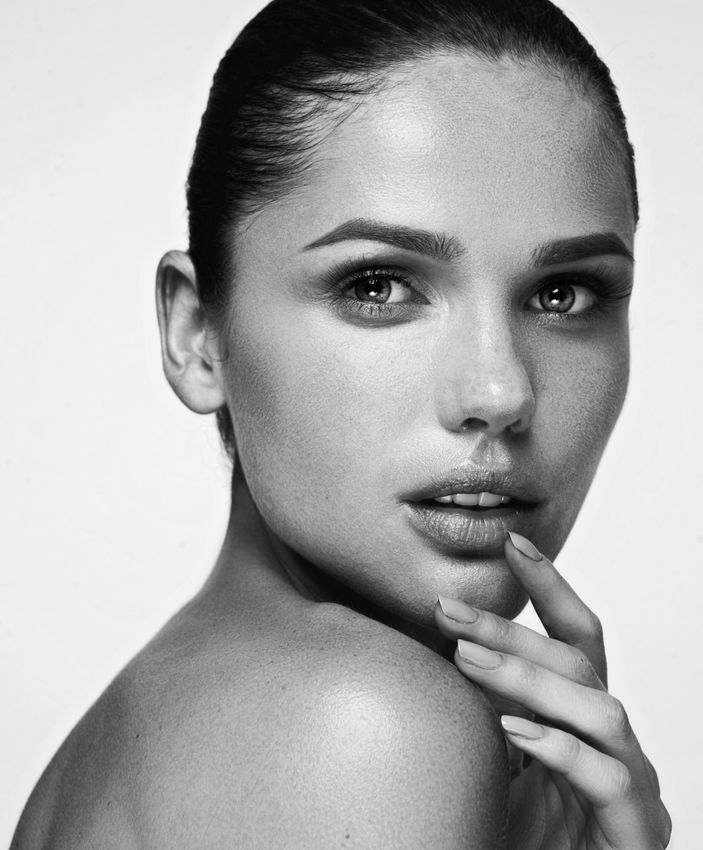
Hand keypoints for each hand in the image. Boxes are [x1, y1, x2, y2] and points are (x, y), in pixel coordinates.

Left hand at [435, 532, 670, 848]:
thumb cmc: (520, 833)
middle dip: (511, 630)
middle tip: (448, 610)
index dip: (551, 587)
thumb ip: (480, 706)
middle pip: (576, 663)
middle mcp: (612, 742)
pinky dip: (559, 748)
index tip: (513, 545)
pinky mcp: (635, 830)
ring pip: (597, 708)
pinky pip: (607, 778)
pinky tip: (512, 730)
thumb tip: (429, 645)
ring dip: (528, 677)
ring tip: (466, 658)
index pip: (576, 638)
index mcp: (581, 718)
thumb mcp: (492, 756)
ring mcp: (631, 785)